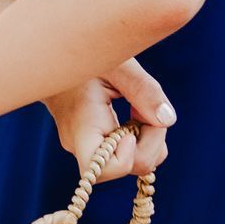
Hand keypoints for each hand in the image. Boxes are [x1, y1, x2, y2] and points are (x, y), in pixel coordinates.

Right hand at [45, 57, 173, 180]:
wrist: (57, 57)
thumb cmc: (84, 54)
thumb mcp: (117, 64)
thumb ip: (142, 89)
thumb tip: (167, 120)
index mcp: (82, 125)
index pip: (103, 169)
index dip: (128, 155)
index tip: (132, 123)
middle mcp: (82, 144)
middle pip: (128, 167)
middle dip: (150, 140)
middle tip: (143, 107)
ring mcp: (88, 147)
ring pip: (134, 163)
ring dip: (148, 137)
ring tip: (137, 105)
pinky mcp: (97, 144)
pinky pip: (129, 152)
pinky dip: (141, 135)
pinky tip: (134, 111)